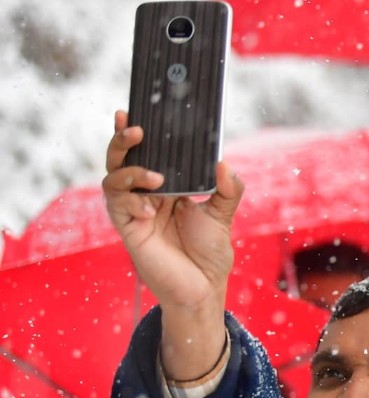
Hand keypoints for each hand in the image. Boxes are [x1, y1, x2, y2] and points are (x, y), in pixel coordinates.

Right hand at [103, 111, 241, 378]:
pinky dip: (132, 201)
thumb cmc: (210, 252)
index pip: (146, 153)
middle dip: (123, 141)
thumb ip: (227, 188)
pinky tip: (151, 209)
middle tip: (136, 129)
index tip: (134, 110)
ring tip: (156, 178)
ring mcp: (134, 211)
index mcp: (165, 186)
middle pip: (121, 159)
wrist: (204, 288)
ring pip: (113, 178)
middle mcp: (145, 195)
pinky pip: (118, 206)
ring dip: (131, 171)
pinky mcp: (129, 229)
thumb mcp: (223, 214)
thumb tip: (223, 162)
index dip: (135, 132)